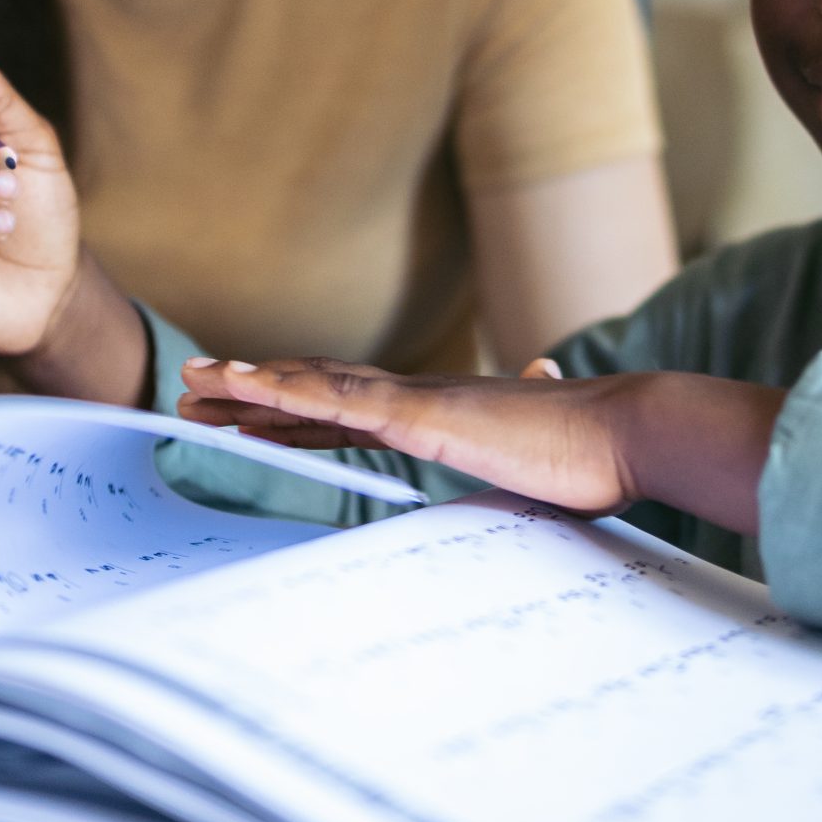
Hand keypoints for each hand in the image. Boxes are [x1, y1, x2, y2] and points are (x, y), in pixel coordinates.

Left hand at [178, 355, 647, 514]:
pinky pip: (336, 402)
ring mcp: (416, 401)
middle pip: (317, 388)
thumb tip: (540, 371)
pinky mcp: (421, 415)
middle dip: (255, 390)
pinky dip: (284, 393)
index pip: (352, 406)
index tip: (250, 408)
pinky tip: (243, 388)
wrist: (625, 433)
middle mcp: (419, 396)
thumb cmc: (593, 450)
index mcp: (441, 411)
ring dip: (250, 383)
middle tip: (197, 386)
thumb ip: (528, 413)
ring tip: (196, 381)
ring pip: (313, 385)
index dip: (296, 406)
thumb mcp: (542, 447)